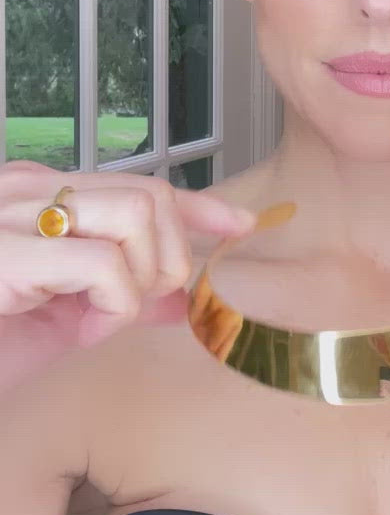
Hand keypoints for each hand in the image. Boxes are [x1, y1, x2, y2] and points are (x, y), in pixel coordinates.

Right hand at [0, 160, 256, 393]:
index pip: (140, 183)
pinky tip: (83, 331)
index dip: (199, 205)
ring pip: (135, 214)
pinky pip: (103, 264)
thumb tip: (185, 300)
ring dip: (141, 276)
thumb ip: (124, 301)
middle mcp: (27, 189)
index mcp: (39, 196)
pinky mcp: (7, 252)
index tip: (241, 226)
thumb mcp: (64, 319)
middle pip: (149, 194)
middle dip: (169, 256)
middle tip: (137, 307)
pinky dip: (113, 305)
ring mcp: (13, 212)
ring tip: (103, 317)